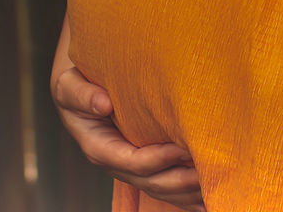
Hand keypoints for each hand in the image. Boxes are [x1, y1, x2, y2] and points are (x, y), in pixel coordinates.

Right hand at [51, 18, 205, 209]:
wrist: (80, 89)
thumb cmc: (76, 83)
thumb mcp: (69, 85)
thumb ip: (81, 94)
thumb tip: (102, 104)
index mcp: (98, 147)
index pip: (131, 160)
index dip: (157, 159)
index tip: (182, 148)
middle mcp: (116, 162)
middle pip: (150, 181)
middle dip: (178, 181)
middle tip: (206, 173)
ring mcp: (130, 167)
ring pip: (160, 188)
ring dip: (186, 192)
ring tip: (213, 187)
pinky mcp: (143, 164)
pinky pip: (165, 184)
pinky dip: (185, 195)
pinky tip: (207, 199)